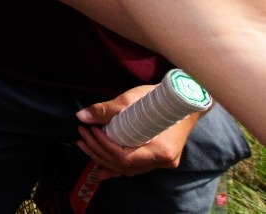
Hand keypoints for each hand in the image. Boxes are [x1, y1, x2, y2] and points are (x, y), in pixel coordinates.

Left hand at [74, 86, 196, 176]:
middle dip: (98, 152)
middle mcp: (164, 161)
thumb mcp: (132, 100)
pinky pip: (136, 168)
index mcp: (161, 150)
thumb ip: (106, 110)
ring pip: (129, 169)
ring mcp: (164, 162)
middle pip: (125, 166)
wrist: (186, 102)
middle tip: (81, 137)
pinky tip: (101, 168)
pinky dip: (117, 167)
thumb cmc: (161, 99)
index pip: (125, 157)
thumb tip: (82, 117)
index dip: (103, 146)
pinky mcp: (160, 159)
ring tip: (85, 146)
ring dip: (104, 159)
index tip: (90, 130)